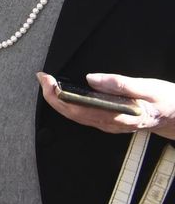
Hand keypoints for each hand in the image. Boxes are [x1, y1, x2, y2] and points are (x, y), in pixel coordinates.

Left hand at [37, 72, 174, 139]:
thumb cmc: (165, 100)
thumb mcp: (149, 87)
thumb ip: (121, 84)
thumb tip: (92, 79)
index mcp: (121, 117)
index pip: (82, 109)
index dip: (61, 97)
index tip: (49, 81)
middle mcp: (112, 124)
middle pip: (74, 114)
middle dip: (53, 96)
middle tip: (42, 78)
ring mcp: (109, 125)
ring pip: (77, 116)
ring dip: (59, 100)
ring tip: (47, 83)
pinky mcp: (109, 122)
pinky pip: (83, 116)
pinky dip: (69, 104)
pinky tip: (62, 93)